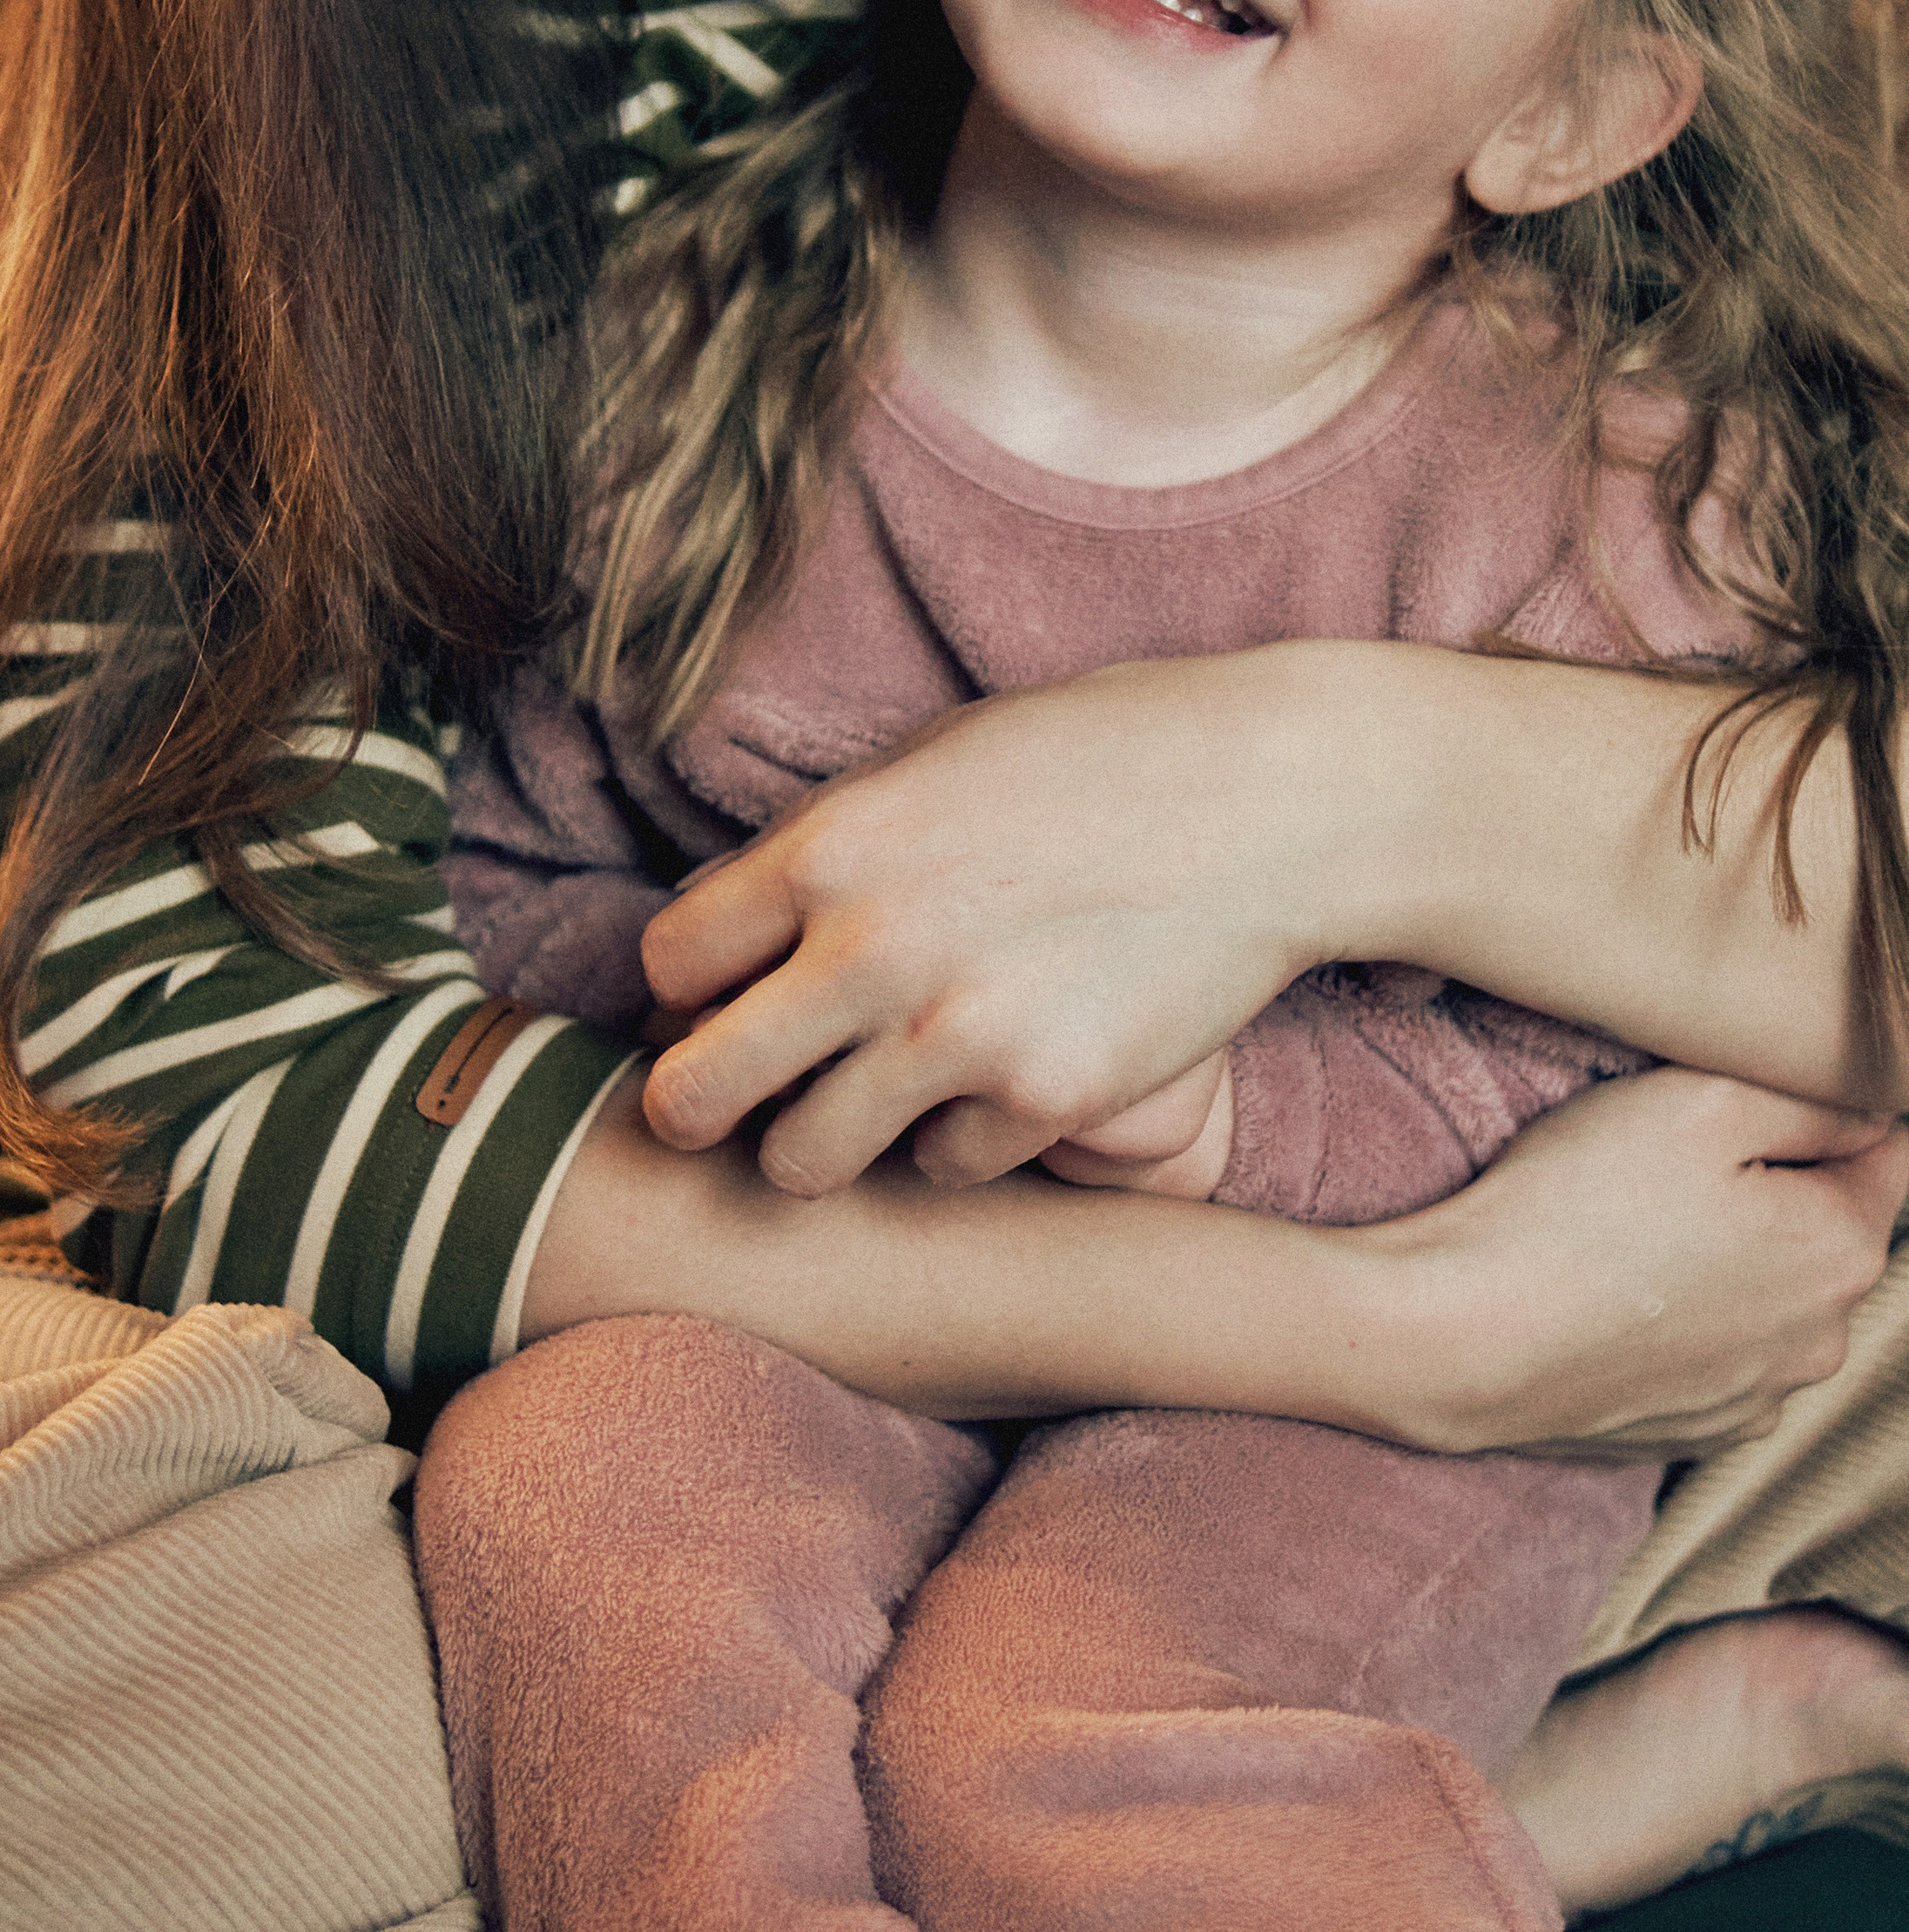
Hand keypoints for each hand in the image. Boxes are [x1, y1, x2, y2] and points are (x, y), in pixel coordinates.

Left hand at [642, 654, 1339, 1193]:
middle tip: (742, 1100)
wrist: (1264, 803)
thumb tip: (729, 928)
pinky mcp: (1044, 1101)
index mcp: (827, 848)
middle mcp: (869, 950)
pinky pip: (941, 1171)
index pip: (667, 966)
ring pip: (802, 1163)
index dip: (685, 995)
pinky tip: (1001, 1084)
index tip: (722, 1003)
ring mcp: (955, 1037)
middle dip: (701, 1106)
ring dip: (827, 1140)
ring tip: (875, 1099)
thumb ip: (825, 848)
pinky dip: (959, 1142)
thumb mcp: (931, 763)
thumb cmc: (1095, 760)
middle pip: (694, 1096)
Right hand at [1359, 1066, 1908, 1459]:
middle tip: (1670, 1156)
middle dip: (1771, 1187)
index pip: (1886, 1150)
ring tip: (1632, 1228)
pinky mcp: (1695, 1431)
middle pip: (1824, 1226)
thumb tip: (1867, 1105)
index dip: (1822, 1107)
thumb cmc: (1577, 1206)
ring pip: (1769, 1295)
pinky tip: (1616, 1295)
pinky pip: (1715, 1353)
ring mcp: (1759, 1396)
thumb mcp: (1700, 1100)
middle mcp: (1824, 1338)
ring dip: (1726, 1259)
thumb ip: (1811, 1096)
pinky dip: (1682, 1321)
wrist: (1465, 1339)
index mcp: (1843, 1248)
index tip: (1748, 1095)